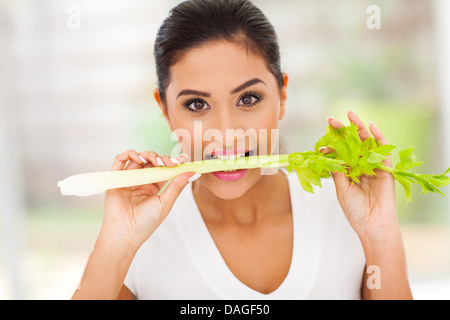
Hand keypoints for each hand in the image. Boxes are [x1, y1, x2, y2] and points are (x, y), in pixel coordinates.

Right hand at [99, 150, 196, 248]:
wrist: (126, 234)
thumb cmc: (145, 223)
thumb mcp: (165, 203)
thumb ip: (177, 186)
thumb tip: (192, 173)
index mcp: (153, 187)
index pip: (163, 170)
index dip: (172, 162)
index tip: (182, 159)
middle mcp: (140, 182)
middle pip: (151, 162)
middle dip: (162, 158)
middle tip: (170, 162)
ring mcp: (128, 179)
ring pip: (137, 158)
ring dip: (148, 155)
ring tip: (156, 161)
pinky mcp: (115, 179)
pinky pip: (119, 161)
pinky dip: (128, 155)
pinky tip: (139, 158)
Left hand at [321, 110, 399, 241]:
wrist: (372, 224)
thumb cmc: (355, 209)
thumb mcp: (341, 188)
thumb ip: (337, 170)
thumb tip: (327, 152)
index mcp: (348, 170)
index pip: (339, 152)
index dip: (331, 145)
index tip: (321, 141)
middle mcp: (360, 165)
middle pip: (351, 143)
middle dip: (342, 130)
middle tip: (331, 119)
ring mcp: (373, 165)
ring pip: (366, 142)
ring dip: (359, 127)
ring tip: (350, 114)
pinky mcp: (386, 168)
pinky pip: (383, 149)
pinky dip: (379, 137)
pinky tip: (371, 125)